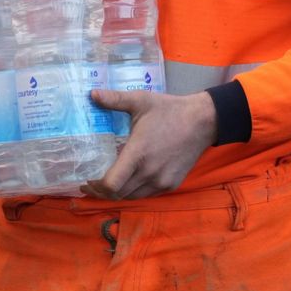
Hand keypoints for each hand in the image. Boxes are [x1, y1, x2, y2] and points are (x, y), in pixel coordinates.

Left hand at [81, 90, 217, 199]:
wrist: (203, 121)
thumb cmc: (169, 110)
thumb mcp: (140, 101)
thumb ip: (114, 99)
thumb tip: (91, 94)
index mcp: (138, 153)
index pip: (111, 184)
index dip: (96, 187)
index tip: (86, 181)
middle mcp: (149, 172)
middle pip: (118, 194)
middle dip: (102, 192)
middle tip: (91, 184)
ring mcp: (162, 181)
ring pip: (132, 197)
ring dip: (118, 193)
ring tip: (108, 184)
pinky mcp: (172, 184)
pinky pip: (147, 194)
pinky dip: (135, 191)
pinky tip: (130, 180)